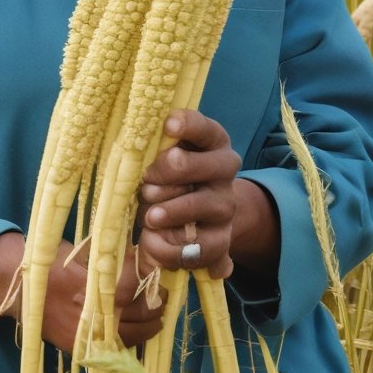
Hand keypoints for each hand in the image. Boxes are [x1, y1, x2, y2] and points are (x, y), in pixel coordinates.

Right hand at [0, 233, 165, 353]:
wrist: (17, 287)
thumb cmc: (50, 261)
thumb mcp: (81, 252)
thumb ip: (109, 258)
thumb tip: (139, 257)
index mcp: (90, 284)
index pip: (132, 285)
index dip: (148, 279)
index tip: (156, 270)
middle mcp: (90, 312)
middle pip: (138, 313)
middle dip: (156, 303)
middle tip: (164, 294)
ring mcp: (85, 333)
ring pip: (131, 336)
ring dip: (149, 326)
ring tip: (157, 314)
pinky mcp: (79, 347)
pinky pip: (114, 348)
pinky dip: (129, 340)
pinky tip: (138, 330)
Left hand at [138, 110, 241, 278]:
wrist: (199, 215)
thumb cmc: (170, 175)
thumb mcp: (165, 155)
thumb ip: (157, 146)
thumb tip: (149, 143)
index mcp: (213, 139)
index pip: (202, 127)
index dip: (186, 125)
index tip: (167, 125)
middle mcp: (225, 168)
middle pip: (191, 165)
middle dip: (164, 173)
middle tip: (146, 183)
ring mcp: (226, 205)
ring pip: (195, 205)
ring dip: (166, 211)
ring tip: (150, 216)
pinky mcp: (221, 240)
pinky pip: (193, 247)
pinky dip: (166, 246)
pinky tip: (152, 241)